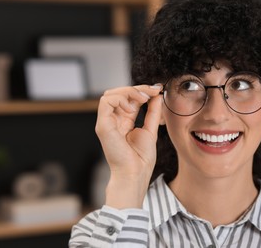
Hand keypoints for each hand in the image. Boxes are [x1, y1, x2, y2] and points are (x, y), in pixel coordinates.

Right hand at [95, 84, 162, 207]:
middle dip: (136, 88)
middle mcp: (113, 120)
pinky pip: (106, 101)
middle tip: (152, 91)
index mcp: (124, 121)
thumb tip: (157, 95)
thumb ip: (153, 112)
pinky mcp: (103, 125)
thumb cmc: (141, 159)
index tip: (157, 90)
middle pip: (118, 93)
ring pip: (110, 94)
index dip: (142, 91)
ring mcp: (106, 122)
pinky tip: (132, 107)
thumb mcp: (151, 129)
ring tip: (142, 99)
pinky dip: (120, 99)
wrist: (135, 173)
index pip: (128, 98)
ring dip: (128, 91)